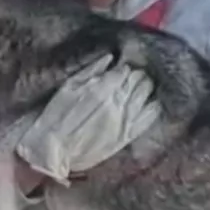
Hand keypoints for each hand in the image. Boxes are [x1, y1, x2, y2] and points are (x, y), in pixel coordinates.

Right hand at [16, 54, 162, 184]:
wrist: (56, 150)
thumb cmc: (57, 116)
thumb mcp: (67, 88)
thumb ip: (90, 71)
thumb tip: (110, 58)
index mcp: (101, 88)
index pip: (124, 70)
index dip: (123, 68)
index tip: (120, 70)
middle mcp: (117, 102)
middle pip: (138, 79)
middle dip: (136, 75)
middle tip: (131, 77)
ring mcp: (125, 119)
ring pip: (146, 94)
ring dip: (146, 86)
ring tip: (141, 87)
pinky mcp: (128, 135)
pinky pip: (150, 117)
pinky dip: (154, 106)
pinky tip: (151, 102)